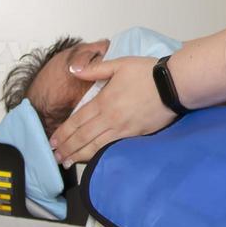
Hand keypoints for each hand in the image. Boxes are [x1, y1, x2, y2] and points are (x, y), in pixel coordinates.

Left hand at [48, 55, 174, 165]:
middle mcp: (110, 118)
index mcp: (103, 101)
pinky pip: (112, 148)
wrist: (173, 85)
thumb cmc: (147, 72)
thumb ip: (95, 69)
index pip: (77, 121)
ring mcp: (123, 129)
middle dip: (67, 148)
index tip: (52, 141)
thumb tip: (74, 69)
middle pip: (83, 137)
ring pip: (95, 146)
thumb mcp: (119, 64)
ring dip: (79, 155)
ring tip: (67, 162)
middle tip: (55, 157)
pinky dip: (98, 155)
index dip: (63, 133)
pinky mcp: (135, 135)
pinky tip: (92, 159)